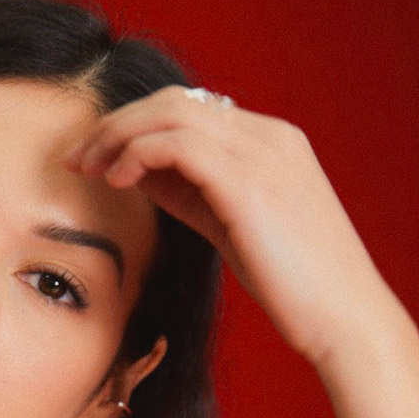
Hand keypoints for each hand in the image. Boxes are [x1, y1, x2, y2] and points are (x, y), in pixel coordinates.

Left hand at [67, 85, 393, 367]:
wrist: (343, 317)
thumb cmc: (290, 284)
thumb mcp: (231, 226)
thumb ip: (192, 192)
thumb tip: (139, 173)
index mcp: (269, 142)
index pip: (190, 109)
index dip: (134, 126)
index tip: (94, 159)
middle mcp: (268, 136)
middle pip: (174, 100)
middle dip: (115, 124)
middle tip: (76, 158)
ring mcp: (262, 153)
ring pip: (171, 113)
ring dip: (117, 137)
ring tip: (87, 169)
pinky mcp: (249, 182)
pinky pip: (178, 144)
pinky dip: (138, 153)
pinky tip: (117, 180)